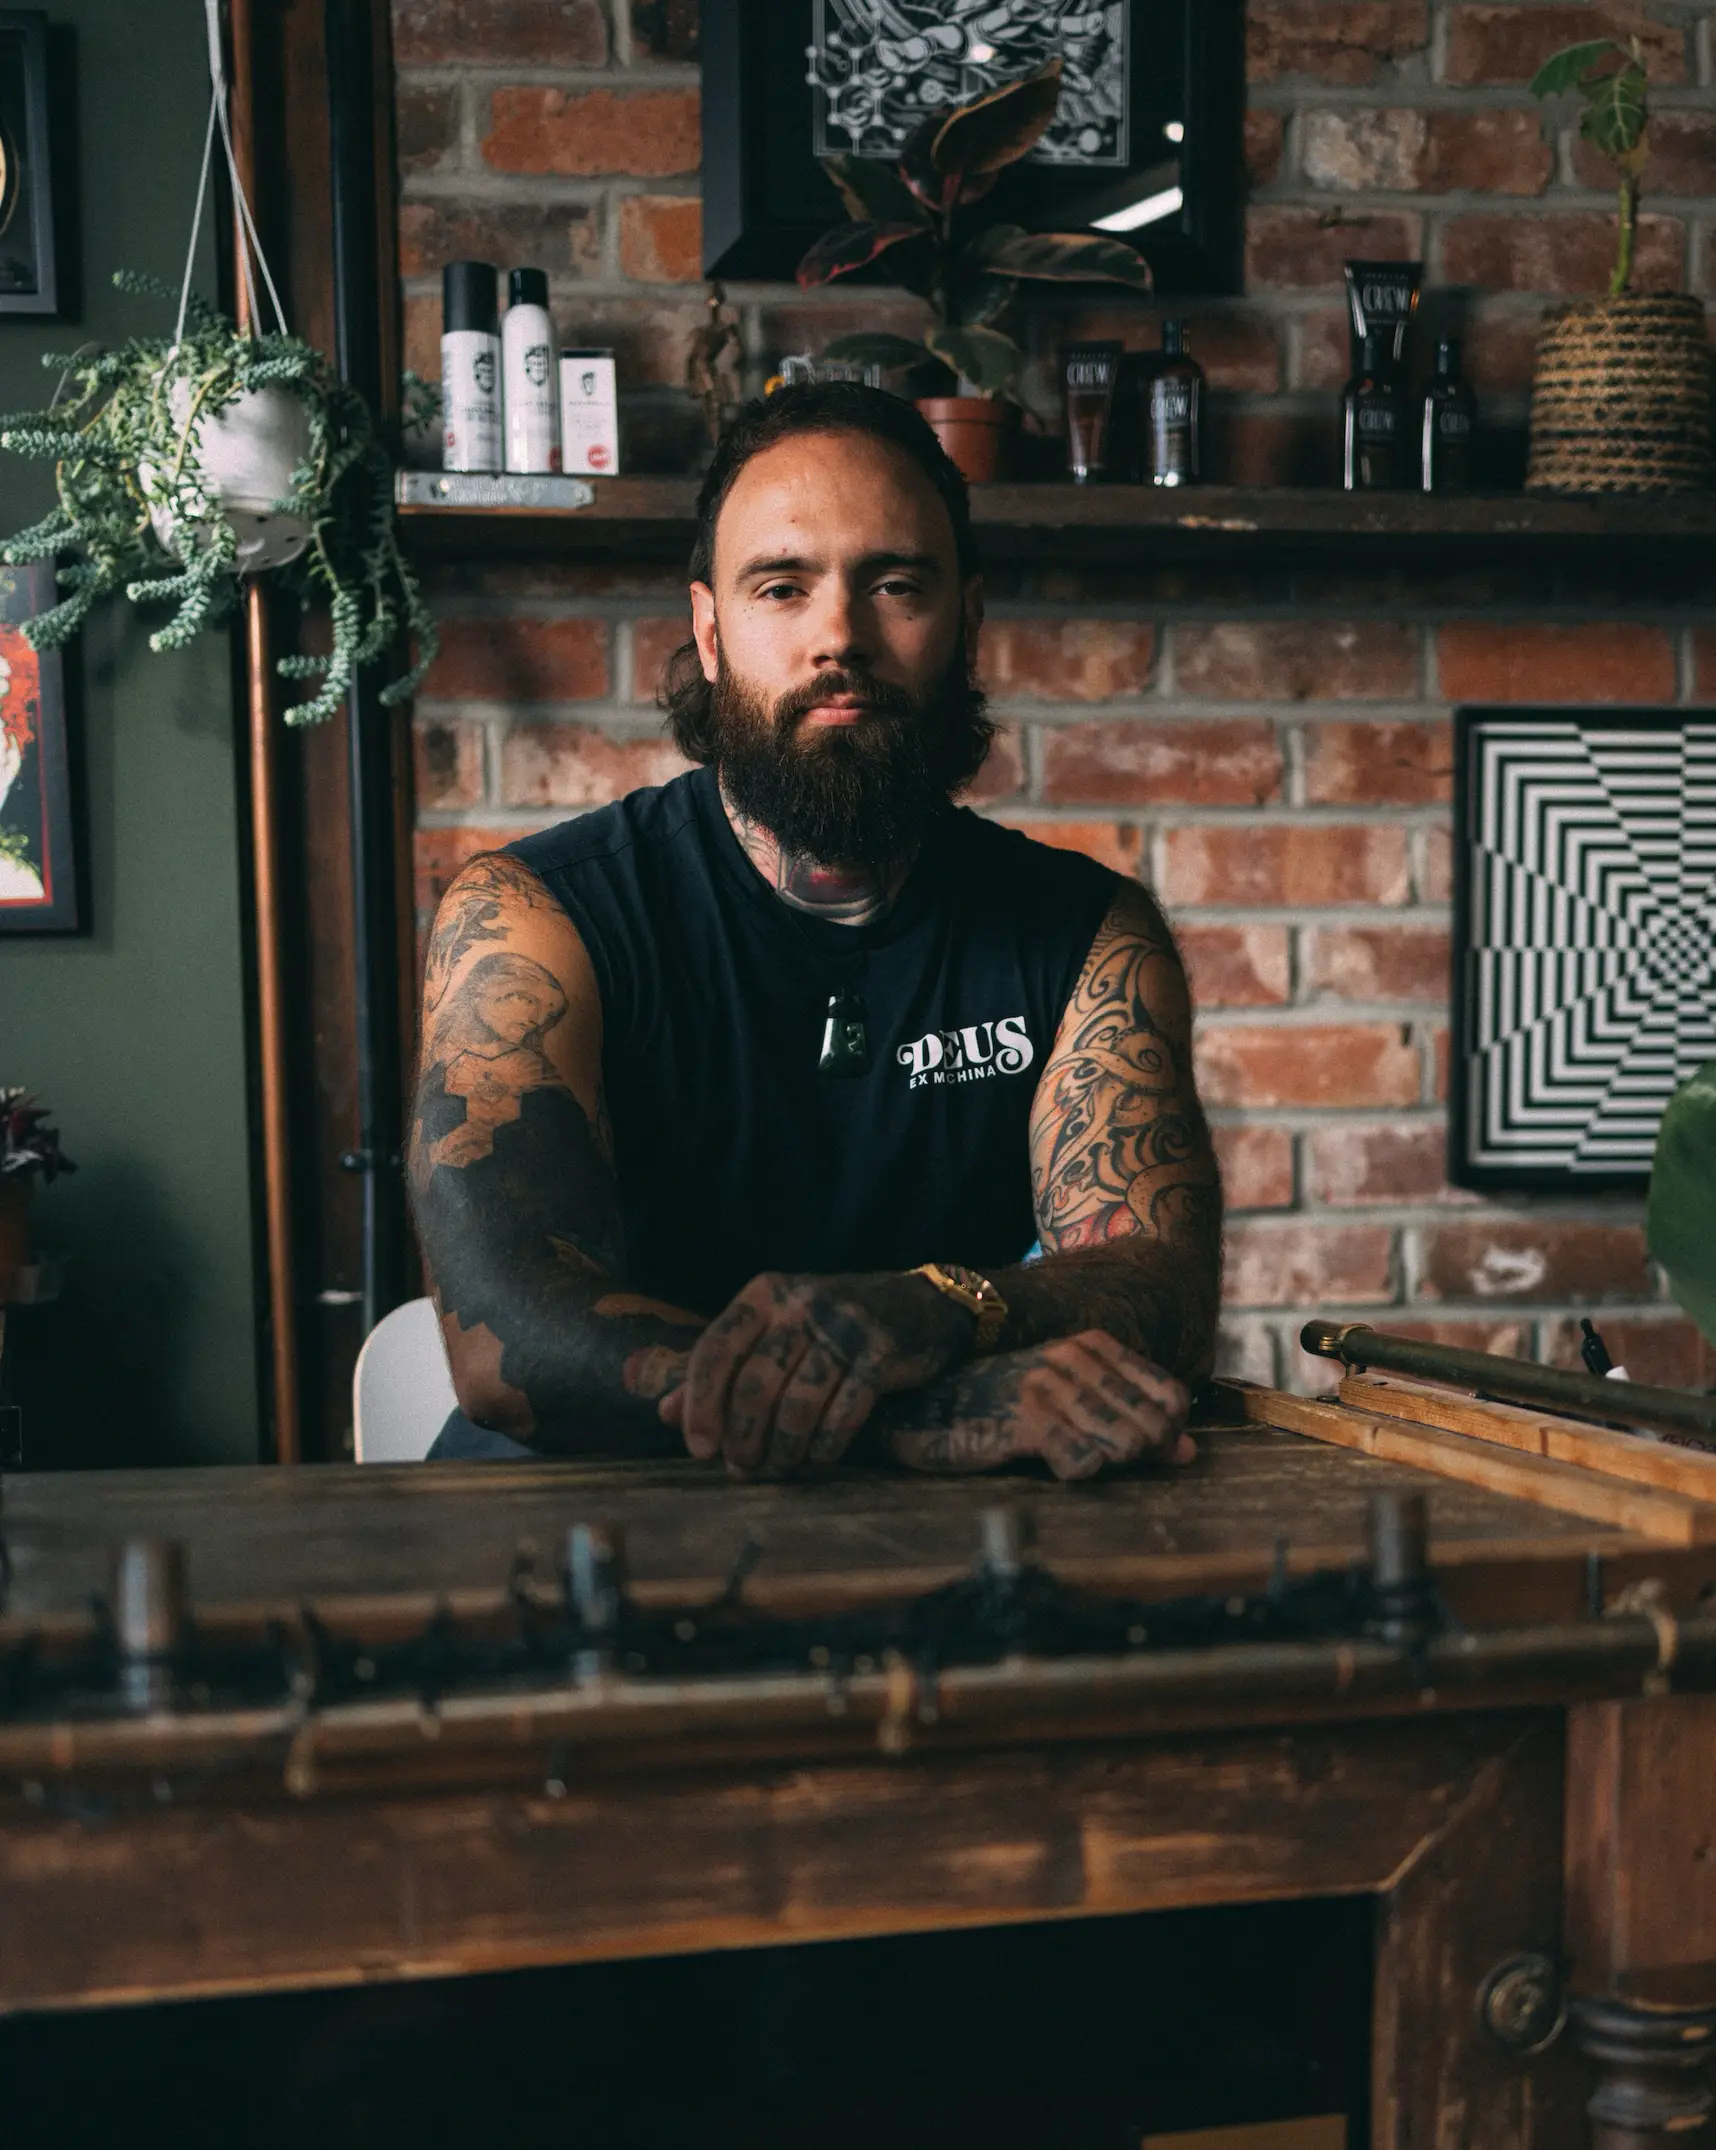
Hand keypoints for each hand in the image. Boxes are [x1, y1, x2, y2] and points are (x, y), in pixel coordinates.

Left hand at [660, 1270, 975, 1475]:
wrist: (921, 1306)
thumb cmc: (831, 1326)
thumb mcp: (773, 1334)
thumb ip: (721, 1370)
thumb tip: (666, 1413)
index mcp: (763, 1295)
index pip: (715, 1349)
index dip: (700, 1404)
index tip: (698, 1448)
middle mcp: (799, 1304)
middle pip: (754, 1384)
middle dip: (742, 1437)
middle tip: (741, 1468)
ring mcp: (842, 1327)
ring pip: (796, 1404)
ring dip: (782, 1449)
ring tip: (778, 1468)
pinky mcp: (881, 1353)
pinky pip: (842, 1414)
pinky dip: (825, 1446)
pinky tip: (817, 1459)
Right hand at [883, 1331, 1194, 1481]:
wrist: (921, 1408)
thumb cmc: (999, 1407)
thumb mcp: (1068, 1401)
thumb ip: (1127, 1419)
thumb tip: (1189, 1451)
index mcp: (1091, 1345)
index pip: (1172, 1395)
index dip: (1169, 1433)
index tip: (1146, 1452)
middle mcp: (1075, 1360)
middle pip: (1153, 1425)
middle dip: (1144, 1456)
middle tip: (1106, 1464)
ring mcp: (1050, 1388)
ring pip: (1125, 1444)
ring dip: (1111, 1466)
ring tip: (1077, 1462)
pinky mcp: (1025, 1421)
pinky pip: (1084, 1462)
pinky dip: (1080, 1473)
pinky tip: (1055, 1467)